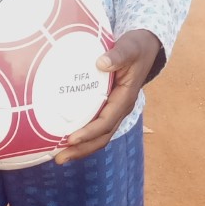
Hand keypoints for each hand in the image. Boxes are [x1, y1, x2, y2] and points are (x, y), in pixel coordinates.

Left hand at [54, 29, 161, 164]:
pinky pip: (96, 127)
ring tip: (59, 157)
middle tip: (60, 158)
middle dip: (82, 149)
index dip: (90, 132)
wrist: (144, 47)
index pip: (107, 121)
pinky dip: (82, 137)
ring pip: (99, 136)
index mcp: (126, 97)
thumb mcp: (130, 47)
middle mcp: (121, 108)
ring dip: (81, 148)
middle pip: (102, 136)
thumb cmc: (136, 46)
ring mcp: (115, 110)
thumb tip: (101, 63)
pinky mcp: (108, 107)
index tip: (71, 138)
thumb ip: (118, 55)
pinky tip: (64, 140)